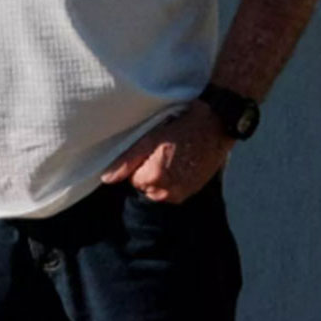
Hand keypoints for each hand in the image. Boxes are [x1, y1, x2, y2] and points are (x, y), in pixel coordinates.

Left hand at [100, 101, 234, 202]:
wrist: (214, 126)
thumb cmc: (180, 129)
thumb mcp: (149, 140)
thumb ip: (127, 161)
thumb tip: (107, 179)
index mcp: (154, 179)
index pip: (133, 179)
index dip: (140, 162)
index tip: (153, 149)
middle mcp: (169, 193)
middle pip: (145, 186)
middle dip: (149, 171)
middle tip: (163, 151)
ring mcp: (183, 194)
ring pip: (159, 189)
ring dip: (162, 175)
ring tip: (173, 156)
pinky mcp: (194, 192)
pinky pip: (174, 190)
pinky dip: (174, 179)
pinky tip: (182, 162)